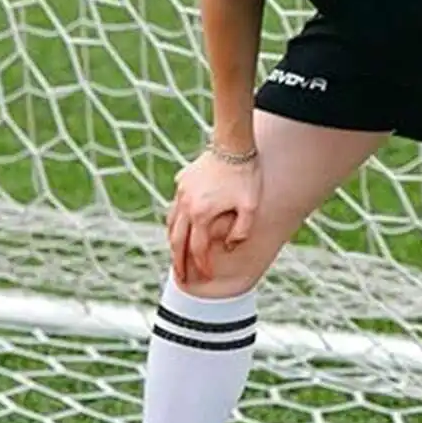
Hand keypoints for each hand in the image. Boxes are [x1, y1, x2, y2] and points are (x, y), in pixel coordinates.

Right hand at [166, 148, 260, 285]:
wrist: (233, 144)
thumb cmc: (245, 175)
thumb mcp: (250, 206)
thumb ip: (241, 231)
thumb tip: (229, 247)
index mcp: (201, 214)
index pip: (199, 248)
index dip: (202, 265)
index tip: (207, 276)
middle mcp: (186, 205)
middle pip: (178, 241)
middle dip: (179, 263)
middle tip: (180, 279)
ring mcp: (181, 193)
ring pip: (171, 224)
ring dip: (173, 243)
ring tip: (176, 257)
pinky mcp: (182, 181)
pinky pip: (173, 208)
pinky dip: (173, 223)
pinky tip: (176, 228)